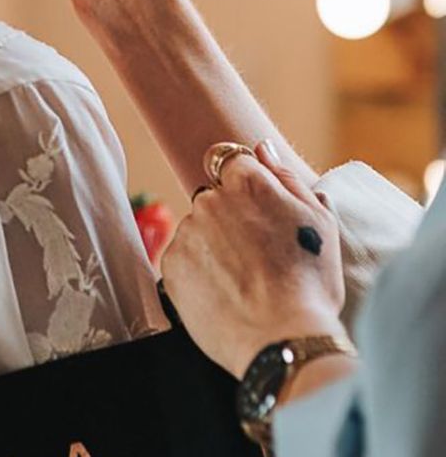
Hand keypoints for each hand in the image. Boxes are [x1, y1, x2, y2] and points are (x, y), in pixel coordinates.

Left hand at [160, 142, 346, 378]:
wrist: (282, 341)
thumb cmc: (309, 283)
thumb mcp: (318, 223)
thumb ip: (285, 176)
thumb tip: (261, 147)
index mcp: (247, 183)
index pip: (233, 163)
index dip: (247, 188)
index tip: (258, 214)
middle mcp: (210, 199)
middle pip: (214, 197)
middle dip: (230, 217)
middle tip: (257, 255)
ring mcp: (187, 231)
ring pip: (198, 228)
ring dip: (213, 245)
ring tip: (242, 280)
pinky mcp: (170, 263)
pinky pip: (183, 257)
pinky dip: (198, 271)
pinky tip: (223, 292)